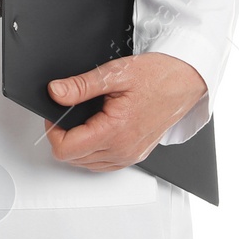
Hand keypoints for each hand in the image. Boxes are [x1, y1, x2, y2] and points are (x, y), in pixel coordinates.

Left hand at [43, 53, 205, 170]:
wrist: (185, 81)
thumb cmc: (157, 76)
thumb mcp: (114, 74)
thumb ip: (81, 86)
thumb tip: (55, 92)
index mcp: (115, 131)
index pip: (67, 149)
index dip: (53, 130)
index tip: (55, 113)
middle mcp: (123, 150)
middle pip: (73, 159)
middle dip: (63, 136)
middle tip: (65, 111)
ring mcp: (130, 156)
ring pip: (87, 164)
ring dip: (77, 145)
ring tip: (80, 118)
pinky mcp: (136, 155)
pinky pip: (104, 163)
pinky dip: (92, 151)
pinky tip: (94, 131)